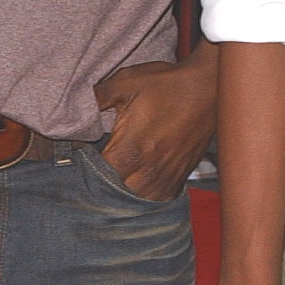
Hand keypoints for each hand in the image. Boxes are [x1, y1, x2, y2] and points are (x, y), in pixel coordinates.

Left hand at [95, 46, 217, 199]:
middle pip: (115, 196)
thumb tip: (75, 107)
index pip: (97, 179)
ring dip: (124, 194)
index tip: (81, 161)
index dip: (85, 173)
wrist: (208, 87)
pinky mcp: (180, 177)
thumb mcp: (126, 82)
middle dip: (102, 187)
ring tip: (115, 181)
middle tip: (97, 173)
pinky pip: (158, 198)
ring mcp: (166, 177)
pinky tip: (138, 184)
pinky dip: (145, 195)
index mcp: (129, 151)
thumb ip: (97, 97)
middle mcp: (148, 171)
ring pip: (137, 202)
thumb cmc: (168, 84)